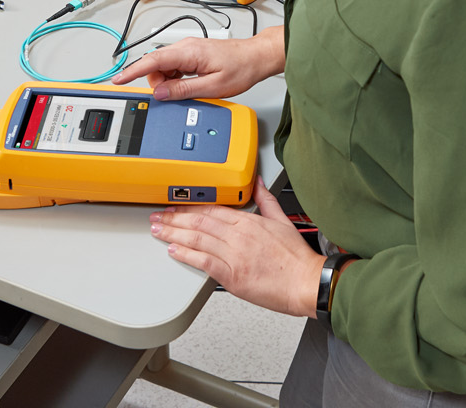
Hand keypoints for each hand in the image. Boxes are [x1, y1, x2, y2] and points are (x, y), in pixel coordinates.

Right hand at [111, 26, 283, 100]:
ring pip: (165, 67)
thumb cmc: (242, 68)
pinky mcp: (193, 54)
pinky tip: (188, 86)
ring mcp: (189, 49)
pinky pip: (174, 66)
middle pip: (156, 65)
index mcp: (188, 52)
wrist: (257, 57)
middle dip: (157, 83)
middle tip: (171, 97)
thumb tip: (161, 94)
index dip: (132, 71)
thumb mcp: (213, 86)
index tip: (118, 79)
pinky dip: (175, 78)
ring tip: (187, 91)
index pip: (152, 61)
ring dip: (168, 82)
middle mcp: (186, 46)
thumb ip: (184, 90)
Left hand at [151, 177, 323, 317]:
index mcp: (249, 221)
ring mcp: (234, 256)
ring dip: (174, 234)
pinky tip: (174, 251)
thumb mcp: (282, 220)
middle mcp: (239, 236)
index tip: (176, 206)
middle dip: (175, 219)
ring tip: (158, 230)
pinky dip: (186, 255)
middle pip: (199, 223)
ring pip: (197, 240)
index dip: (190, 207)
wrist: (306, 282)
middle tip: (158, 217)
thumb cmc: (296, 258)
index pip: (212, 209)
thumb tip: (258, 182)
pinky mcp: (233, 276)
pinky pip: (204, 262)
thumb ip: (266, 200)